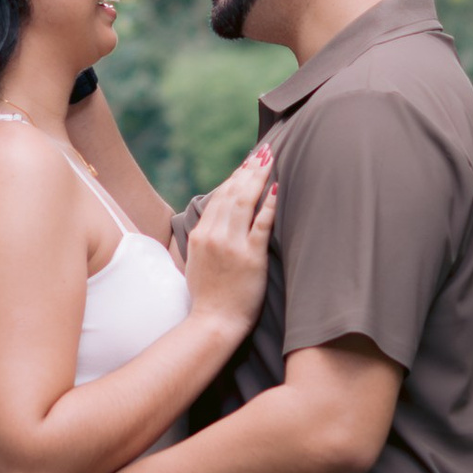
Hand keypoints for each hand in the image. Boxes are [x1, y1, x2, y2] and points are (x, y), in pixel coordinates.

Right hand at [183, 143, 276, 340]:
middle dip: (249, 169)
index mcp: (200, 234)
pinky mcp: (251, 257)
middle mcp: (214, 235)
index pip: (219, 197)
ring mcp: (232, 245)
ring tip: (270, 160)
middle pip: (233, 193)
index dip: (234, 177)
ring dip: (258, 178)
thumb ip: (204, 237)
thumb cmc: (207, 295)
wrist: (213, 322)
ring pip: (245, 202)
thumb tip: (215, 220)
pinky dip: (269, 204)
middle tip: (263, 151)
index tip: (247, 163)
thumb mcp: (196, 261)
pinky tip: (277, 188)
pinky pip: (261, 224)